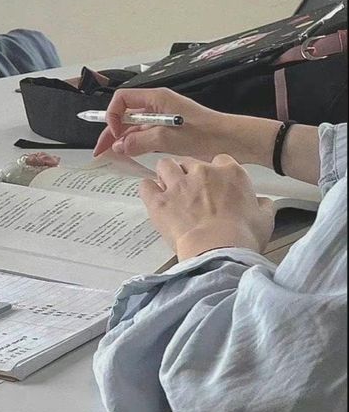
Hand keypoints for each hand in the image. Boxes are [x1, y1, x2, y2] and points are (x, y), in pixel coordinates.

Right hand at [93, 87, 233, 160]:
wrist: (232, 140)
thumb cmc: (206, 134)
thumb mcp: (170, 138)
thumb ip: (141, 141)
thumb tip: (118, 146)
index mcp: (157, 98)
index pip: (122, 99)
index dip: (113, 116)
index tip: (114, 134)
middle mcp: (158, 105)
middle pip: (125, 114)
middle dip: (111, 131)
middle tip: (100, 151)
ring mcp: (163, 117)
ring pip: (134, 126)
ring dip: (122, 140)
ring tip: (111, 156)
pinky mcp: (169, 129)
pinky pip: (145, 134)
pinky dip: (135, 144)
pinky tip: (129, 155)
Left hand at [139, 154, 274, 260]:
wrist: (219, 251)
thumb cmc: (243, 236)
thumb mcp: (265, 219)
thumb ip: (263, 205)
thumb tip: (262, 203)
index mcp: (230, 173)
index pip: (220, 161)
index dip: (216, 172)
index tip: (215, 184)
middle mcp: (202, 172)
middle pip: (190, 161)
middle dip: (189, 173)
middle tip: (191, 191)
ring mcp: (178, 185)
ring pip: (165, 165)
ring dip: (166, 174)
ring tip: (168, 188)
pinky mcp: (159, 201)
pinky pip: (146, 186)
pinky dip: (148, 190)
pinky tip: (152, 197)